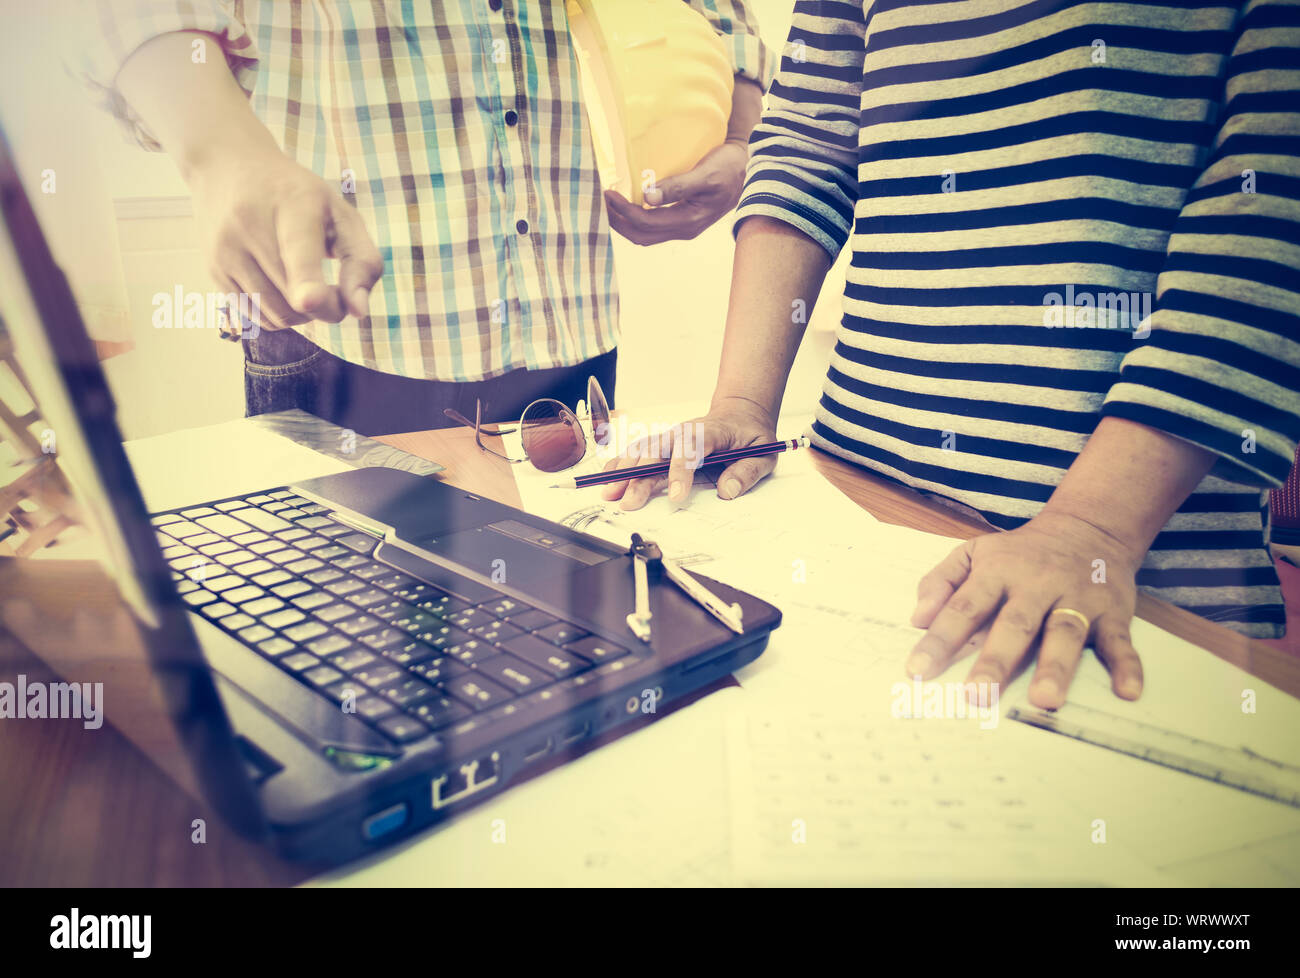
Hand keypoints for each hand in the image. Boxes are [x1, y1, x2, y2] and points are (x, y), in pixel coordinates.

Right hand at [188, 148, 382, 329]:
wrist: (227, 165)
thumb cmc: (297, 196)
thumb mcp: (340, 213)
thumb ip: (362, 261)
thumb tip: (359, 313)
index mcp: (292, 206)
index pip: (298, 254)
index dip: (306, 284)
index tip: (311, 300)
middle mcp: (250, 227)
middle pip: (295, 299)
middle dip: (328, 309)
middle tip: (335, 291)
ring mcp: (226, 251)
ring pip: (276, 316)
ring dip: (303, 316)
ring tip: (311, 290)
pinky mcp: (213, 270)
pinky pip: (256, 317)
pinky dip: (279, 316)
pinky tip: (285, 292)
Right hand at [600, 396, 776, 509]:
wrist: (740, 413)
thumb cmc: (750, 435)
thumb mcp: (763, 453)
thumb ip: (746, 472)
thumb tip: (727, 491)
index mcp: (711, 432)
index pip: (690, 449)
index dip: (680, 472)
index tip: (676, 497)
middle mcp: (685, 431)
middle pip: (657, 450)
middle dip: (640, 476)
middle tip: (628, 502)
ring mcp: (671, 436)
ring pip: (642, 449)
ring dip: (623, 470)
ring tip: (609, 491)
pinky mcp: (664, 444)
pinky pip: (639, 451)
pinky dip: (621, 463)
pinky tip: (608, 476)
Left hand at [603, 140, 747, 244]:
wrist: (749, 171)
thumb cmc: (728, 169)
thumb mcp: (704, 174)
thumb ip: (677, 186)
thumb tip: (647, 196)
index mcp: (688, 221)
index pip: (645, 222)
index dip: (622, 210)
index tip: (607, 192)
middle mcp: (684, 230)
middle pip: (640, 235)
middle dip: (617, 221)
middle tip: (599, 202)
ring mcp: (683, 228)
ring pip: (645, 235)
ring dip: (624, 223)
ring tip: (608, 205)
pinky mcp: (682, 221)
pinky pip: (652, 228)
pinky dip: (635, 220)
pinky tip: (626, 206)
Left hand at [905, 510, 1146, 709]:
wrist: (1088, 527)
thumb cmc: (1020, 552)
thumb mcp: (975, 552)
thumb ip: (941, 581)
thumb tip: (918, 617)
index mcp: (998, 572)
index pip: (963, 607)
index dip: (939, 639)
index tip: (917, 671)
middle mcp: (1037, 585)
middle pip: (1015, 624)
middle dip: (996, 660)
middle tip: (977, 696)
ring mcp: (1077, 598)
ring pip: (1065, 633)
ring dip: (1057, 667)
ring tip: (1045, 700)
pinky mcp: (1113, 611)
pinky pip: (1120, 640)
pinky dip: (1128, 665)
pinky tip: (1127, 692)